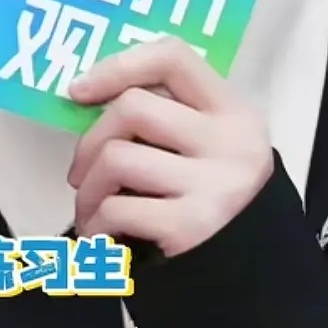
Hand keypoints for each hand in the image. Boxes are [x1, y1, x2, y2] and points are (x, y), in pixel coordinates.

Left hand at [68, 37, 272, 256]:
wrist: (248, 269)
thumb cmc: (208, 196)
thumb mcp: (208, 144)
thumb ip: (167, 115)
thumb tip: (85, 97)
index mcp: (232, 111)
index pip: (172, 57)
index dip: (117, 66)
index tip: (79, 91)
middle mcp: (230, 142)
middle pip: (132, 107)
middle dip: (90, 141)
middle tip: (82, 172)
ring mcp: (213, 184)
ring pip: (116, 158)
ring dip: (88, 189)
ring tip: (91, 209)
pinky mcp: (190, 226)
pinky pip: (116, 208)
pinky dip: (95, 225)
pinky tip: (101, 235)